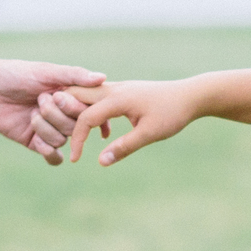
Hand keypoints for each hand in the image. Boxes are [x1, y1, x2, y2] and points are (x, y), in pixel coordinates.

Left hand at [0, 58, 106, 163]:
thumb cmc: (18, 74)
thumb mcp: (47, 72)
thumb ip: (74, 75)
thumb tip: (103, 78)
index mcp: (71, 97)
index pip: (90, 111)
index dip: (83, 110)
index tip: (69, 102)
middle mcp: (63, 114)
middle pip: (76, 127)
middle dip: (58, 115)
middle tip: (40, 100)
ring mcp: (49, 129)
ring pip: (63, 140)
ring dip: (46, 128)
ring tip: (31, 113)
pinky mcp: (35, 142)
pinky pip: (53, 156)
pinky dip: (49, 152)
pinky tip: (38, 142)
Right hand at [66, 79, 203, 165]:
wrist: (191, 95)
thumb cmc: (172, 113)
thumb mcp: (150, 133)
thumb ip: (124, 147)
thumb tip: (101, 161)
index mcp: (118, 98)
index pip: (85, 117)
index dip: (77, 139)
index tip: (75, 159)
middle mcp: (114, 89)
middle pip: (76, 96)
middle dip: (64, 115)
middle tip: (58, 136)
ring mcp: (118, 88)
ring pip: (86, 95)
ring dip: (77, 112)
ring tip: (76, 135)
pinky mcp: (124, 91)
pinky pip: (98, 98)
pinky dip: (92, 111)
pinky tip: (104, 132)